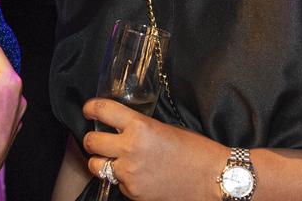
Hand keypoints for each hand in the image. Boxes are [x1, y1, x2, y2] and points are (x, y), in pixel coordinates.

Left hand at [82, 98, 225, 200]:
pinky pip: (116, 183)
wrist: (212, 178)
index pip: (102, 111)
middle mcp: (130, 149)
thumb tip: (121, 127)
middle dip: (92, 139)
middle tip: (99, 139)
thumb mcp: (164, 128)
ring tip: (113, 160)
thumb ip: (139, 127)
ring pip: (96, 166)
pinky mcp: (133, 193)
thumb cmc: (195, 150)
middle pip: (90, 142)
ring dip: (101, 161)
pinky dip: (122, 179)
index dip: (91, 108)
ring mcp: (129, 174)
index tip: (89, 110)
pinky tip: (137, 176)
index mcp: (140, 126)